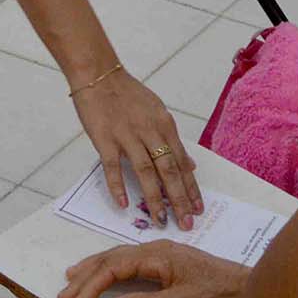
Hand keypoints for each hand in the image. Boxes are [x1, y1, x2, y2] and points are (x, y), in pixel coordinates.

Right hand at [58, 241, 248, 297]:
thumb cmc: (212, 295)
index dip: (91, 285)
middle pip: (111, 259)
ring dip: (94, 270)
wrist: (241, 287)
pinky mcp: (164, 262)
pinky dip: (110, 269)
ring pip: (118, 258)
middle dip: (85, 277)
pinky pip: (128, 263)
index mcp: (155, 255)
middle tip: (63, 294)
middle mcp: (153, 249)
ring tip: (72, 279)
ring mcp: (158, 254)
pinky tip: (104, 276)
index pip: (113, 267)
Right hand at [69, 68, 201, 227]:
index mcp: (164, 125)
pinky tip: (124, 204)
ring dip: (154, 198)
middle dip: (179, 199)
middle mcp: (150, 131)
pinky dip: (118, 186)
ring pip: (145, 172)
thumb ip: (171, 139)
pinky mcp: (105, 139)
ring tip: (161, 219)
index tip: (198, 208)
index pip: (181, 162)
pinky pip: (113, 166)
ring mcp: (127, 135)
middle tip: (186, 223)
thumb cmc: (128, 94)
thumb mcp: (157, 111)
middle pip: (168, 170)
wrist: (99, 74)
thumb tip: (190, 163)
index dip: (190, 187)